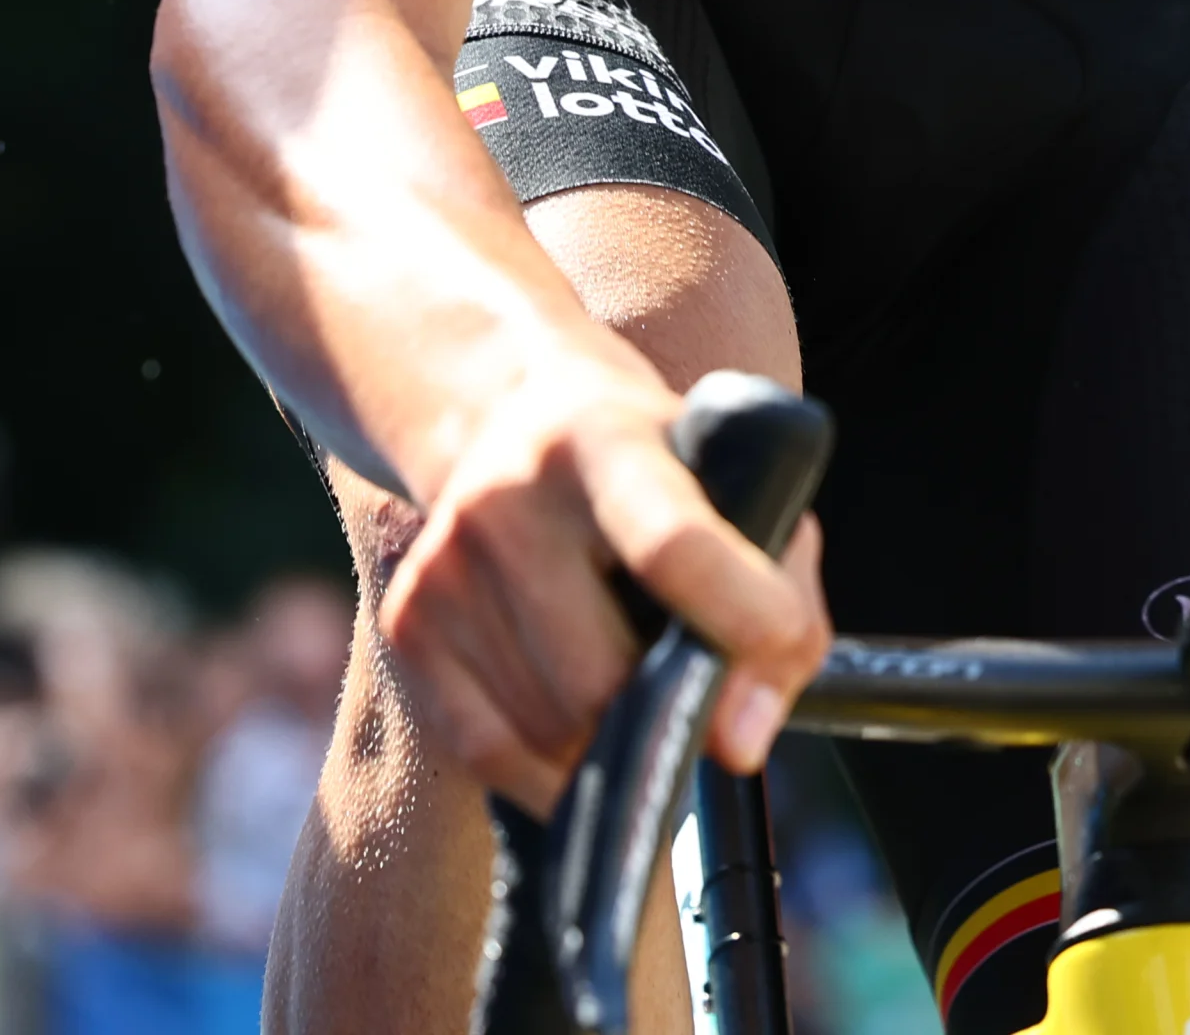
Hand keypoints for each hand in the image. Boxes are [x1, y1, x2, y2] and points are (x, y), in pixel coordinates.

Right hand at [375, 336, 828, 814]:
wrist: (510, 414)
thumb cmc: (655, 465)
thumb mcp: (739, 485)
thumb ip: (783, 601)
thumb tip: (738, 742)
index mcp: (606, 442)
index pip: (671, 543)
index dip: (738, 616)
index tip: (778, 653)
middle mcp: (508, 499)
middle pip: (601, 678)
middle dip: (666, 714)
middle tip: (697, 696)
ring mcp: (444, 565)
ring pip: (552, 731)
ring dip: (614, 746)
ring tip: (634, 688)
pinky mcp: (406, 623)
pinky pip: (491, 754)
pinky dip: (555, 774)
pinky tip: (585, 735)